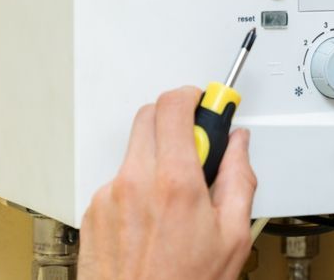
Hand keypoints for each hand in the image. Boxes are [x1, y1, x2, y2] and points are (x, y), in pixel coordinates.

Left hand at [79, 86, 256, 279]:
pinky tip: (154, 217)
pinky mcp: (94, 212)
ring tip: (176, 197)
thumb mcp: (233, 235)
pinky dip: (138, 186)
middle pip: (149, 116)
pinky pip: (119, 181)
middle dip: (175, 121)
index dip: (193, 96)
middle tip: (197, 145)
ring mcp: (109, 196)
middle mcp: (135, 182)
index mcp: (174, 183)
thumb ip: (239, 179)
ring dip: (157, 158)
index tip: (207, 103)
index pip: (174, 106)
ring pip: (134, 151)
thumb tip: (238, 147)